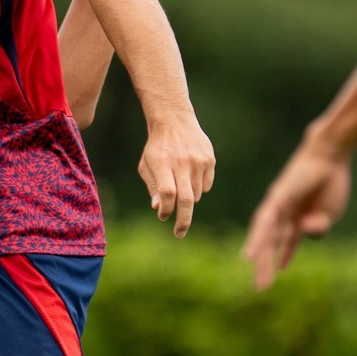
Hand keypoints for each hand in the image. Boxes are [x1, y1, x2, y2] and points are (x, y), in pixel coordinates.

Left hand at [138, 113, 215, 236]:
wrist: (175, 121)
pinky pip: (206, 186)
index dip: (166, 209)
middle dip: (183, 221)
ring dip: (187, 200)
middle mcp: (182, 163)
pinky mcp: (209, 160)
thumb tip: (158, 209)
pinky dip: (198, 189)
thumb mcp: (147, 165)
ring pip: (195, 195)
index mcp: (162, 164)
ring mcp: (198, 161)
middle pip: (185, 200)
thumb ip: (153, 187)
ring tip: (179, 184)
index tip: (163, 216)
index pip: (167, 194)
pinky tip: (190, 175)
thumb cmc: (157, 148)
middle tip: (179, 233)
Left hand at [242, 138, 352, 289]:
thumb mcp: (328, 213)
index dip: (284, 255)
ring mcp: (278, 206)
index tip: (279, 271)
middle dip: (267, 264)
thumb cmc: (332, 183)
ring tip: (254, 275)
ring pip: (266, 235)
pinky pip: (266, 223)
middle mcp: (284, 213)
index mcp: (298, 217)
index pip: (287, 241)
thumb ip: (318, 228)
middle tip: (260, 287)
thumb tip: (305, 233)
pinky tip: (251, 256)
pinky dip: (259, 239)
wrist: (331, 156)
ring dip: (260, 256)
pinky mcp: (277, 199)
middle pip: (271, 242)